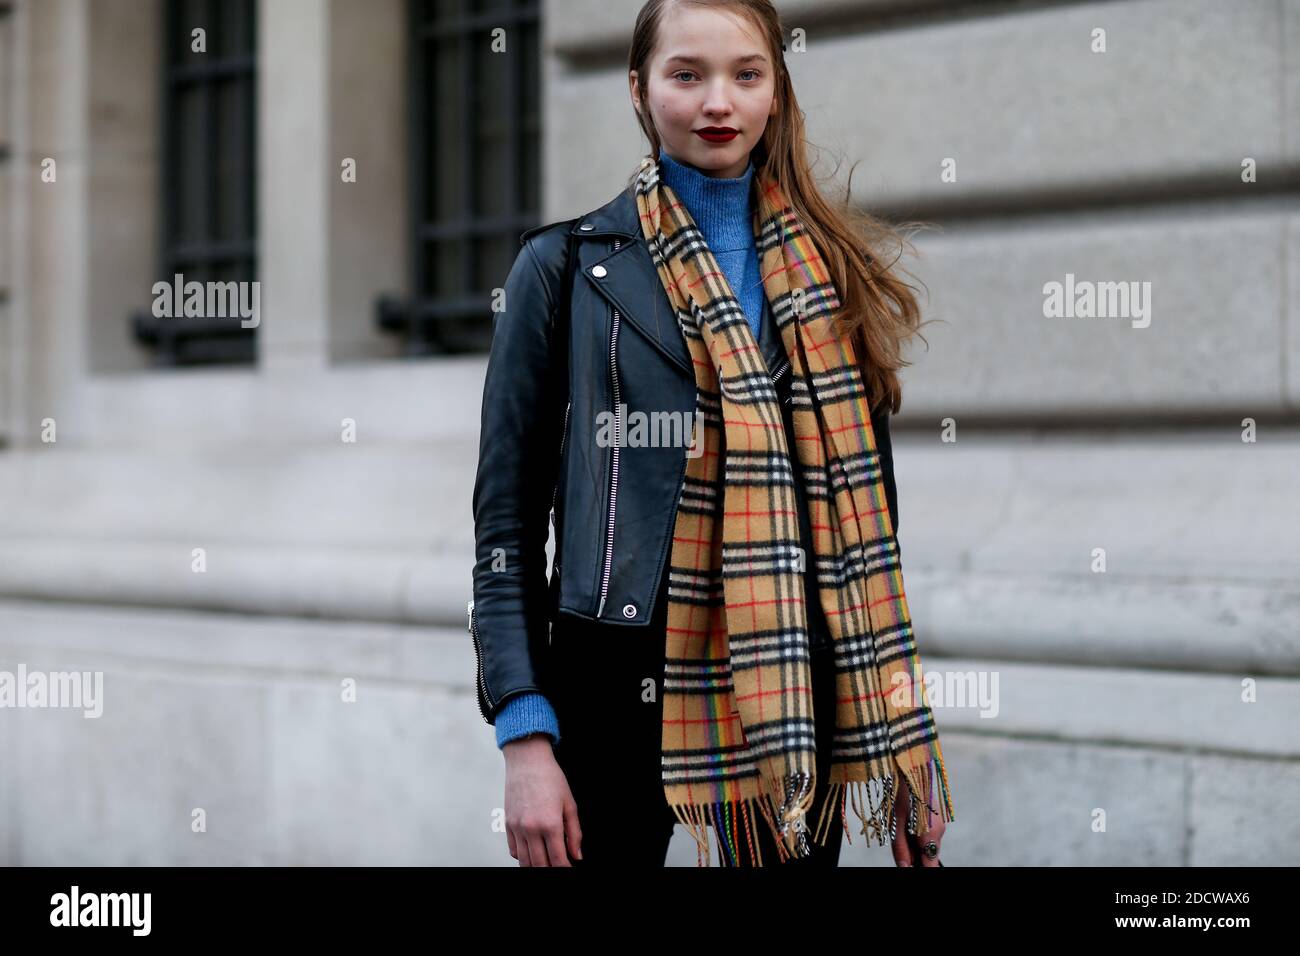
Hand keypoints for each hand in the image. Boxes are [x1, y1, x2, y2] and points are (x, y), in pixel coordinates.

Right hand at [502, 735, 582, 865]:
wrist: (527, 761)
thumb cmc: (550, 778)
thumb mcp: (570, 804)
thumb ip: (575, 833)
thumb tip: (577, 855)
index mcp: (550, 824)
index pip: (558, 860)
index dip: (565, 869)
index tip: (569, 868)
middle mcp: (531, 829)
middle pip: (540, 865)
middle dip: (551, 869)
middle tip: (559, 865)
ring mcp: (517, 827)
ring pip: (524, 861)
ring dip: (536, 866)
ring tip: (546, 862)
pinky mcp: (508, 824)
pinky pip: (514, 850)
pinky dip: (523, 856)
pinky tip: (533, 851)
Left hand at [890, 775, 945, 866]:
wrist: (911, 769)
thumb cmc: (901, 794)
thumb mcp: (895, 823)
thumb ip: (900, 848)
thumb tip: (904, 867)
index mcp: (930, 835)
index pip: (930, 864)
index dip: (920, 868)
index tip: (909, 866)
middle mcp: (940, 831)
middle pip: (928, 854)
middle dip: (915, 854)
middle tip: (900, 844)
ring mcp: (941, 824)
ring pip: (928, 844)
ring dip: (916, 843)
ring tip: (902, 826)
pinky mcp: (938, 818)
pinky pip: (930, 833)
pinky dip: (919, 833)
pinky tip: (909, 821)